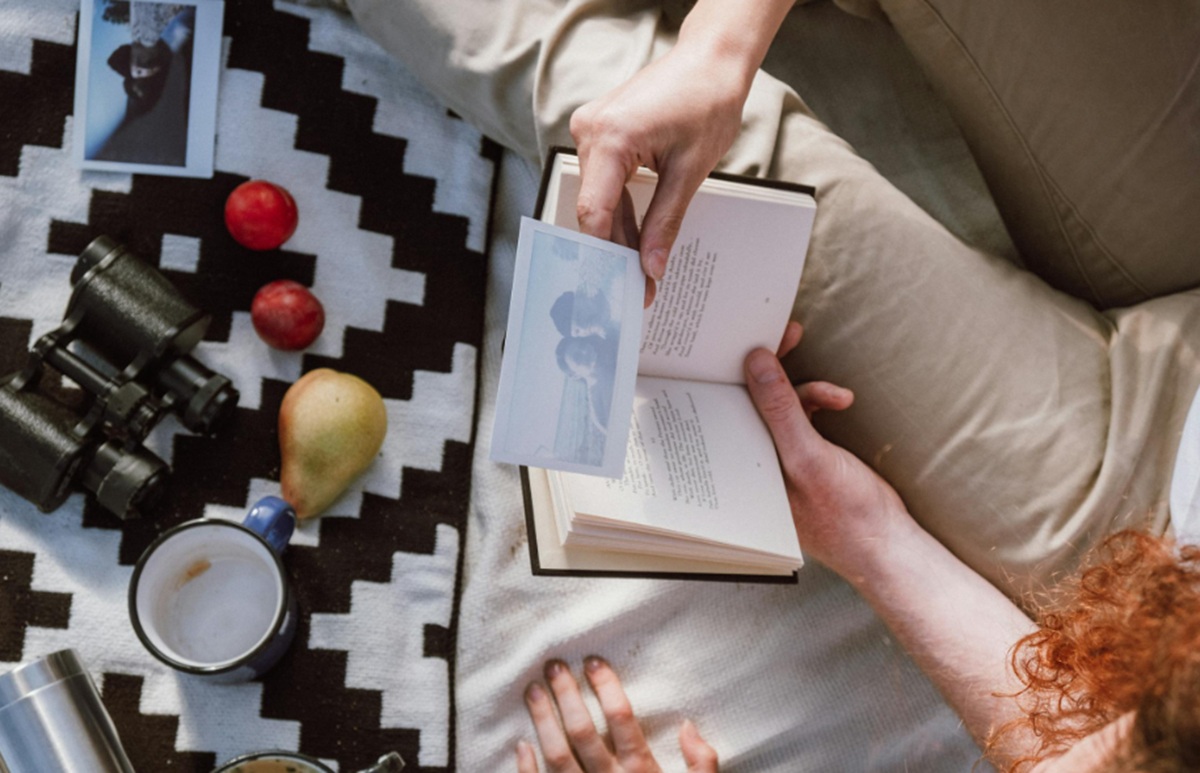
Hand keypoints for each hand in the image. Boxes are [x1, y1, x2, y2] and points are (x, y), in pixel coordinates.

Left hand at [516, 657, 717, 772]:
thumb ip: (702, 765)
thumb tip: (687, 725)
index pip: (623, 721)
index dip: (607, 687)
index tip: (592, 660)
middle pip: (584, 732)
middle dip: (567, 695)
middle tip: (552, 665)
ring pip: (558, 758)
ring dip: (543, 722)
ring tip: (532, 691)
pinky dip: (527, 770)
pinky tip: (520, 745)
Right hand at [570, 40, 748, 304]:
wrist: (710, 60)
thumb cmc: (707, 100)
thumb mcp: (690, 171)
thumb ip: (666, 222)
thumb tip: (651, 267)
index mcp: (609, 137)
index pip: (595, 211)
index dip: (606, 255)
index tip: (621, 287)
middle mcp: (589, 131)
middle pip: (595, 208)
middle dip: (616, 250)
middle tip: (636, 289)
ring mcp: (591, 130)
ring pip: (600, 198)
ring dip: (619, 232)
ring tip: (639, 271)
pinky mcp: (600, 132)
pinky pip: (605, 181)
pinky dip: (620, 208)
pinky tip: (633, 238)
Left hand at [747, 323, 912, 577]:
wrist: (886, 542)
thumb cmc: (844, 516)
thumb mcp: (808, 457)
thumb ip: (780, 410)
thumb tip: (756, 363)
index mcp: (742, 466)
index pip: (726, 407)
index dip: (736, 370)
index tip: (751, 336)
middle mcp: (754, 460)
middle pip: (752, 401)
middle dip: (773, 367)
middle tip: (790, 333)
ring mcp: (780, 457)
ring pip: (780, 405)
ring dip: (809, 390)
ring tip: (838, 395)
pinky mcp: (805, 453)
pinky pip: (803, 415)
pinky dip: (821, 403)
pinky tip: (842, 403)